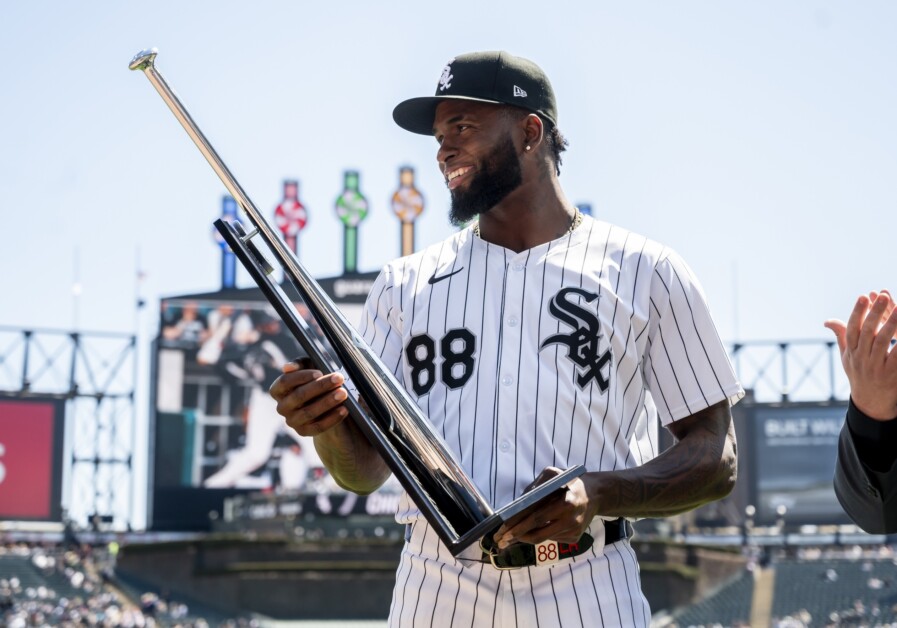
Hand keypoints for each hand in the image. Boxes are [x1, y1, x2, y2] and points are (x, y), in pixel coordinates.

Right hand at [269, 357, 349, 435]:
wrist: (321, 401)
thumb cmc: (313, 379)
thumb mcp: (308, 367)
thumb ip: (299, 364)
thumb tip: (287, 368)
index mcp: (278, 390)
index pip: (285, 382)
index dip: (301, 376)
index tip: (320, 372)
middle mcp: (282, 407)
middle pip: (299, 396)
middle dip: (320, 386)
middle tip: (339, 378)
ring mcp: (291, 421)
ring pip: (309, 412)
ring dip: (327, 402)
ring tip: (343, 393)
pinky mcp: (303, 432)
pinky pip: (317, 427)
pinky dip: (332, 418)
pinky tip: (344, 409)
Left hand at [493, 467, 596, 548]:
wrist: (595, 494)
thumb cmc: (569, 482)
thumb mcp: (553, 474)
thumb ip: (535, 487)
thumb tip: (517, 503)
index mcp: (566, 502)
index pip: (536, 516)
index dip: (517, 524)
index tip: (502, 530)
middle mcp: (571, 519)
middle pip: (537, 532)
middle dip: (515, 536)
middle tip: (500, 540)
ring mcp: (573, 531)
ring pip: (542, 539)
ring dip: (524, 538)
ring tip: (509, 538)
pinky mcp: (575, 539)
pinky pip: (551, 539)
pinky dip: (538, 534)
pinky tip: (531, 531)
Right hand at [824, 290, 896, 420]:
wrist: (871, 403)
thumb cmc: (859, 374)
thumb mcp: (847, 357)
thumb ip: (841, 336)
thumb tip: (827, 321)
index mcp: (851, 351)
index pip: (852, 329)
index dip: (857, 312)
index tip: (863, 296)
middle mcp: (861, 358)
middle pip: (868, 332)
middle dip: (875, 313)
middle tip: (882, 296)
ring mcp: (876, 367)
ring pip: (884, 342)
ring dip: (892, 324)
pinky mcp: (891, 375)